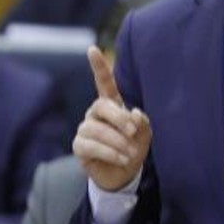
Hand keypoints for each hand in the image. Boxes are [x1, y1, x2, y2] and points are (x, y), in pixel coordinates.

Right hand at [72, 46, 150, 190]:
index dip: (98, 66)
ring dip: (117, 142)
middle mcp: (95, 114)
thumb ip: (142, 122)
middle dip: (119, 118)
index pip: (103, 83)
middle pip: (101, 106)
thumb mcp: (144, 134)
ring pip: (97, 130)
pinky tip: (122, 159)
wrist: (123, 174)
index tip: (92, 49)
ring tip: (130, 154)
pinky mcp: (79, 146)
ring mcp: (85, 129)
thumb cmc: (133, 148)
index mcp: (111, 105)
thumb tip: (134, 113)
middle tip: (133, 131)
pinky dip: (110, 153)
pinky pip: (91, 146)